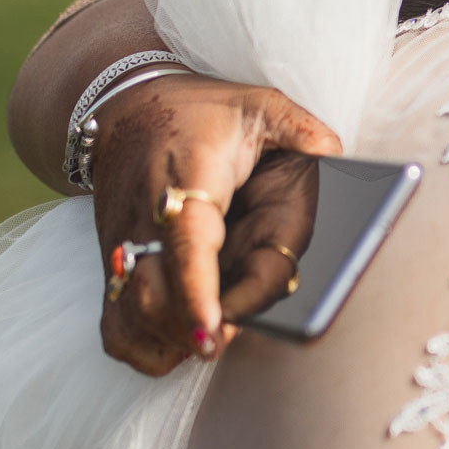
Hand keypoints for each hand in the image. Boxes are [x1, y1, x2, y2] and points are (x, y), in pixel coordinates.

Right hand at [93, 74, 339, 372]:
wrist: (127, 108)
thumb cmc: (199, 113)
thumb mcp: (256, 104)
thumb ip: (298, 127)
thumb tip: (333, 152)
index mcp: (188, 181)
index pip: (186, 244)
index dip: (196, 291)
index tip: (212, 330)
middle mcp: (147, 219)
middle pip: (154, 295)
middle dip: (189, 327)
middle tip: (224, 341)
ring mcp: (124, 246)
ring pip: (132, 315)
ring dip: (169, 339)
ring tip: (209, 340)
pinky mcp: (114, 266)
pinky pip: (116, 323)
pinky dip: (141, 345)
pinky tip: (178, 342)